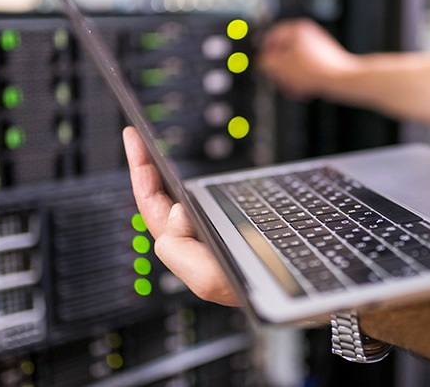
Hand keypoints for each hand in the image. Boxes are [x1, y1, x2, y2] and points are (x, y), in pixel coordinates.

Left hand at [122, 126, 240, 306]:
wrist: (294, 290)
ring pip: (174, 202)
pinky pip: (197, 203)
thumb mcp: (210, 279)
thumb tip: (174, 211)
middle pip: (157, 203)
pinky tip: (180, 179)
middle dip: (143, 168)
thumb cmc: (256, 290)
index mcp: (188, 252)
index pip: (153, 210)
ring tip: (147, 152)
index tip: (135, 140)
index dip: (141, 175)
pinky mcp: (229, 226)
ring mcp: (210, 234)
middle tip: (135, 138)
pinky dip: (183, 186)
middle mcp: (195, 242)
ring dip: (159, 177)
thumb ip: (180, 251)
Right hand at [258, 18, 356, 99]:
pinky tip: (301, 89)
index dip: (264, 51)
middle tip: (277, 77)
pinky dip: (302, 78)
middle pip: (283, 50)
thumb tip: (263, 62)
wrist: (341, 80)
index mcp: (296, 30)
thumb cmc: (316, 71)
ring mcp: (317, 47)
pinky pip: (306, 68)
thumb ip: (266, 62)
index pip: (272, 36)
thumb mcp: (281, 66)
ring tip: (291, 86)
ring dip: (290, 75)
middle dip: (279, 67)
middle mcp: (308, 35)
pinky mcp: (324, 60)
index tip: (261, 62)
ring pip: (294, 61)